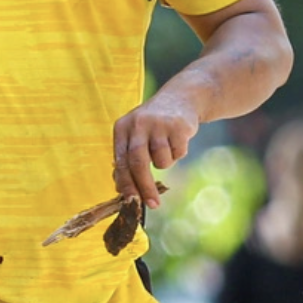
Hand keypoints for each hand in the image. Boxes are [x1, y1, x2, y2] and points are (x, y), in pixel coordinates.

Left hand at [111, 91, 199, 205]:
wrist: (180, 97)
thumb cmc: (153, 125)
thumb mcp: (136, 135)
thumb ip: (127, 159)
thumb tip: (121, 190)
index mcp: (122, 128)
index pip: (121, 162)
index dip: (126, 184)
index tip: (131, 202)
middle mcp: (138, 124)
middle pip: (138, 163)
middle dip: (144, 187)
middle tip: (152, 204)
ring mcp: (158, 124)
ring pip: (161, 161)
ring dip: (165, 163)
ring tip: (167, 148)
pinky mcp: (178, 126)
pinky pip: (178, 154)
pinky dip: (179, 154)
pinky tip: (178, 139)